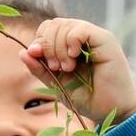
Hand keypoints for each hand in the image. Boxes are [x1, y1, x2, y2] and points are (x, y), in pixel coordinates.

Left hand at [20, 18, 135, 124]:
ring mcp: (96, 37)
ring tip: (68, 68)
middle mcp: (85, 38)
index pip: (49, 28)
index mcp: (73, 46)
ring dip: (58, 47)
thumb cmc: (89, 99)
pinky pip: (81, 30)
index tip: (42, 61)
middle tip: (56, 67)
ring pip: (66, 25)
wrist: (112, 111)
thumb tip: (23, 52)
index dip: (40, 41)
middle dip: (47, 44)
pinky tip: (74, 59)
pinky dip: (71, 42)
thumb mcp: (58, 84)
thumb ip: (41, 69)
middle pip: (54, 23)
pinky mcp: (106, 40)